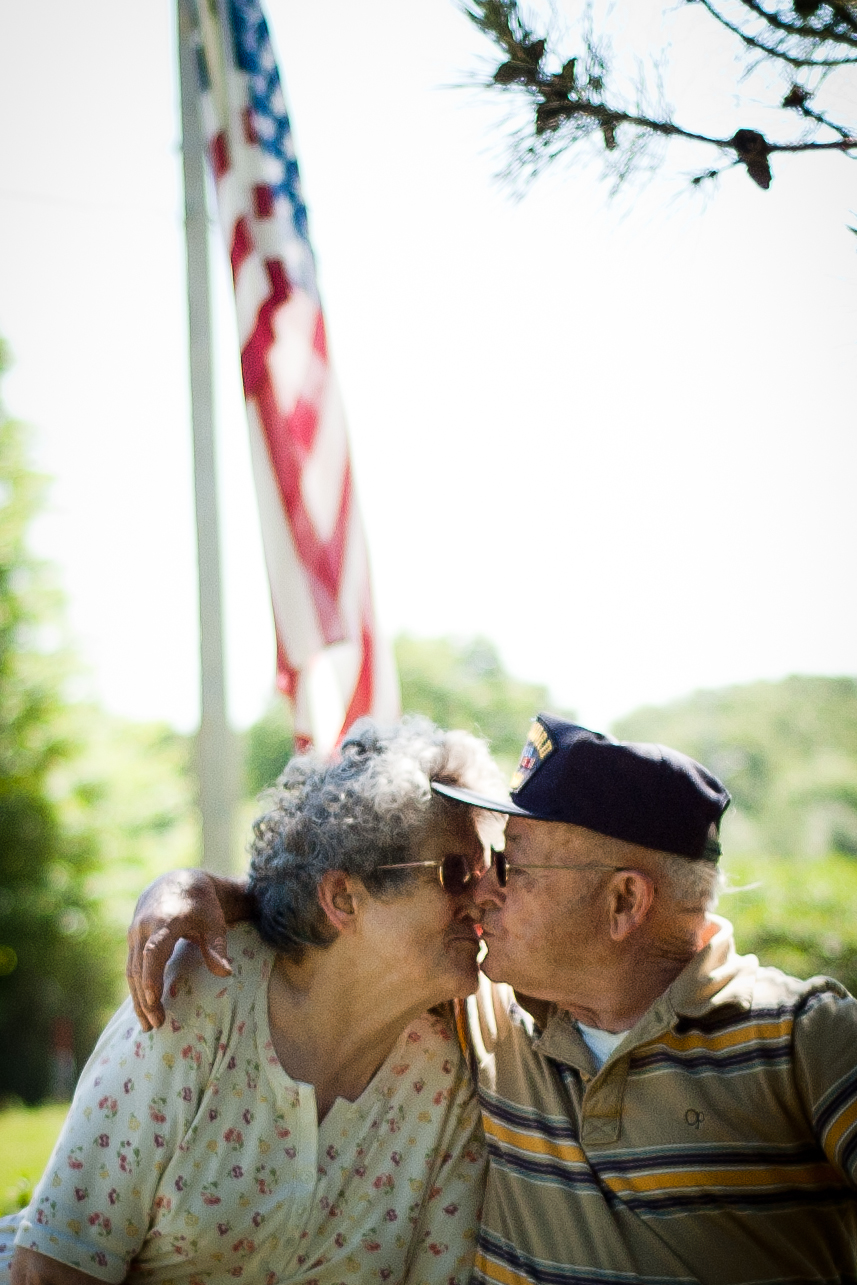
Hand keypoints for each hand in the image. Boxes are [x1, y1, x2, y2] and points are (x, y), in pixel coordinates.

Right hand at [126, 869, 231, 1030]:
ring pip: (132, 972)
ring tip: (149, 1026)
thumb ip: (217, 947)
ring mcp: (134, 935)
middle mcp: (143, 927)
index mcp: (165, 920)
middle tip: (155, 1025)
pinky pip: (131, 969)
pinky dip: (136, 990)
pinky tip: (144, 1010)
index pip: (154, 951)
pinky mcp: (132, 942)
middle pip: (139, 967)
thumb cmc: (200, 904)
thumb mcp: (214, 921)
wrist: (175, 882)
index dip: (152, 976)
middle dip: (145, 998)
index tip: (153, 1001)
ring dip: (138, 999)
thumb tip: (225, 974)